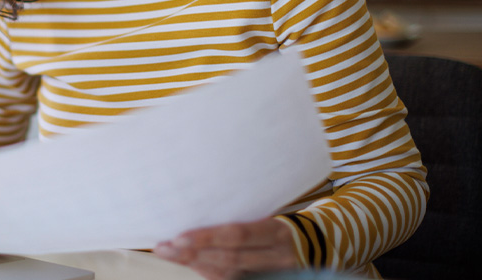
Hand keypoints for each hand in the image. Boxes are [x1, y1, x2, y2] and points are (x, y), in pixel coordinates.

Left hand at [154, 218, 298, 278]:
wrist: (317, 243)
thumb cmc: (282, 222)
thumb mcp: (269, 213)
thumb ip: (243, 217)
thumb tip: (200, 208)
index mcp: (276, 232)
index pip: (238, 235)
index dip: (207, 237)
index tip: (178, 236)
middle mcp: (275, 256)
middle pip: (229, 259)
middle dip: (193, 254)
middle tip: (164, 248)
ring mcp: (270, 273)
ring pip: (228, 274)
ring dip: (195, 264)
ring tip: (170, 255)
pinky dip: (208, 272)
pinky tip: (190, 263)